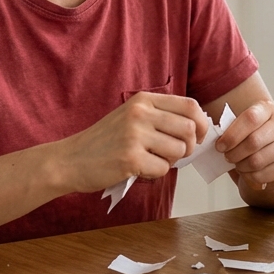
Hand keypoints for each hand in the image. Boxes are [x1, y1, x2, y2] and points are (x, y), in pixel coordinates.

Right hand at [59, 92, 209, 192]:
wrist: (71, 159)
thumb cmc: (105, 141)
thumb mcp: (132, 116)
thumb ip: (160, 116)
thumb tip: (198, 127)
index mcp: (143, 100)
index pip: (190, 105)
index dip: (201, 123)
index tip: (198, 136)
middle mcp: (140, 113)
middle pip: (189, 129)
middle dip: (190, 146)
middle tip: (176, 154)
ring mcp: (135, 135)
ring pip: (179, 150)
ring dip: (172, 161)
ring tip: (153, 160)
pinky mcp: (130, 158)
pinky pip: (163, 168)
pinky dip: (156, 173)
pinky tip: (140, 169)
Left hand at [214, 100, 273, 188]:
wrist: (272, 155)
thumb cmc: (250, 139)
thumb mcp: (240, 129)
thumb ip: (229, 130)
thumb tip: (214, 140)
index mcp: (267, 109)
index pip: (251, 118)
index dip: (232, 135)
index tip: (220, 146)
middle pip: (254, 141)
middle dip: (234, 153)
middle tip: (227, 157)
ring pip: (258, 161)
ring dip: (241, 166)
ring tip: (238, 165)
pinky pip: (263, 175)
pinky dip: (250, 177)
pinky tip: (249, 172)